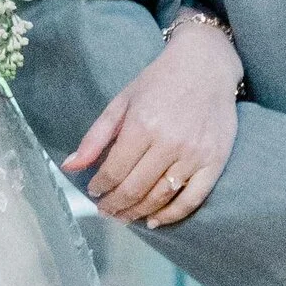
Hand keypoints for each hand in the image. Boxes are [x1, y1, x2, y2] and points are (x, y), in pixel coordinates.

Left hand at [64, 19, 240, 227]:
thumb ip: (95, 137)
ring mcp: (194, 154)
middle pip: (135, 189)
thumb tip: (69, 166)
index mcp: (142, 125)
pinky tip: (155, 220)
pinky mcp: (215, 161)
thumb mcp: (122, 102)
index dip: (100, 187)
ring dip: (138, 213)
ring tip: (124, 216)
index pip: (114, 171)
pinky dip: (171, 215)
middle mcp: (169, 142)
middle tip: (106, 210)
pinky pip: (192, 199)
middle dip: (115, 205)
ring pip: (160, 197)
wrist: (206, 65)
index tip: (94, 192)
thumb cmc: (161, 81)